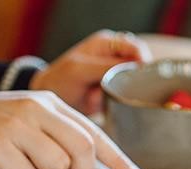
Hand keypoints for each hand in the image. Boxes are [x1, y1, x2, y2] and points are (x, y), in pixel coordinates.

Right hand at [0, 90, 141, 168]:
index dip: (117, 156)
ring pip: (55, 167)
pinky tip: (2, 167)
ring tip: (21, 165)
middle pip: (82, 149)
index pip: (93, 131)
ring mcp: (16, 124)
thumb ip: (56, 137)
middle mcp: (36, 108)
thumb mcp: (26, 120)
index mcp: (48, 102)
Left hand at [31, 29, 150, 114]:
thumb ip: (106, 67)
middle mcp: (114, 57)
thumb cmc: (59, 79)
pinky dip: (119, 102)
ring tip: (103, 96)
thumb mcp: (80, 70)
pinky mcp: (115, 92)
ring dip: (124, 92)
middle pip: (139, 65)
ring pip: (135, 83)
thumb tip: (132, 69)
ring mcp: (115, 75)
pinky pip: (126, 97)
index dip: (141, 61)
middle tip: (118, 89)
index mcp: (107, 43)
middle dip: (132, 79)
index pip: (135, 47)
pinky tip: (103, 103)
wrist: (49, 101)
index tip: (139, 76)